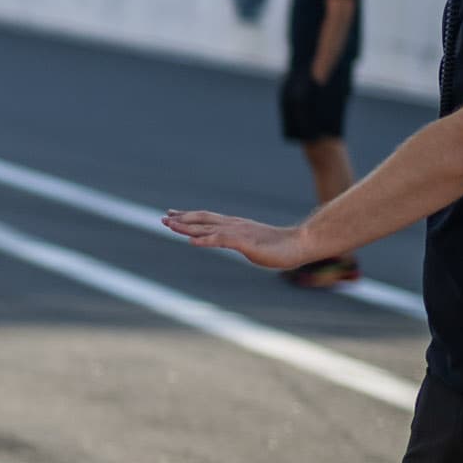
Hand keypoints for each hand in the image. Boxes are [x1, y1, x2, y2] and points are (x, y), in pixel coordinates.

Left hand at [162, 208, 308, 270]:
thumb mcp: (252, 244)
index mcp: (235, 226)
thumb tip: (233, 244)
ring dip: (187, 226)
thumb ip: (239, 243)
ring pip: (207, 227)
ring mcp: (238, 233)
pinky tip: (192, 241)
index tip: (172, 215)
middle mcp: (233, 225)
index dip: (189, 217)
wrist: (299, 244)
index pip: (207, 219)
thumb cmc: (279, 247)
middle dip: (182, 219)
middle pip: (203, 219)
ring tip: (169, 224)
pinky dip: (205, 240)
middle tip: (163, 218)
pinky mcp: (245, 242)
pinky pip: (221, 240)